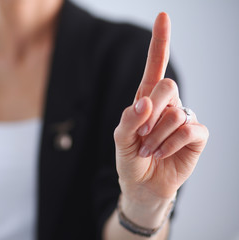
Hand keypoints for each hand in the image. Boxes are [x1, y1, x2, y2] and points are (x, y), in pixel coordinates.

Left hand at [114, 13, 208, 207]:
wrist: (142, 184)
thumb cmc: (131, 158)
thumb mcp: (121, 138)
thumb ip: (129, 119)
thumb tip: (145, 101)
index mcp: (147, 99)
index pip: (156, 66)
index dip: (160, 42)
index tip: (163, 16)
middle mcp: (167, 104)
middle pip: (167, 85)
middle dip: (151, 112)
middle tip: (142, 134)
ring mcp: (184, 117)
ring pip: (175, 113)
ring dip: (156, 137)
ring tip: (149, 150)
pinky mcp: (197, 135)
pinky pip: (188, 130)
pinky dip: (170, 145)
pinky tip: (162, 154)